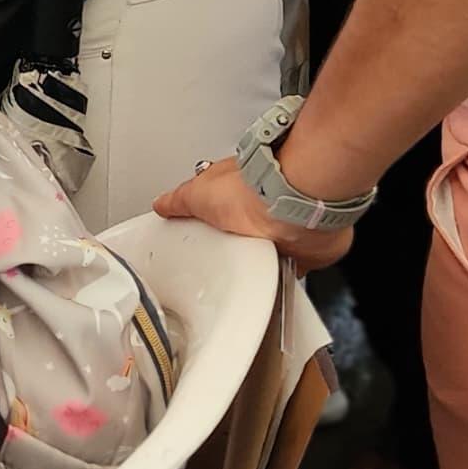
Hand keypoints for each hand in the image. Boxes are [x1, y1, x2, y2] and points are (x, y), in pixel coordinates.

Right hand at [152, 152, 355, 273]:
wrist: (289, 203)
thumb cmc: (250, 190)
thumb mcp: (196, 193)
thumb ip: (178, 201)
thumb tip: (161, 203)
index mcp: (240, 193)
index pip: (222, 212)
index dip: (214, 225)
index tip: (205, 237)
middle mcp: (265, 210)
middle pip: (245, 236)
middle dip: (236, 248)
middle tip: (224, 261)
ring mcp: (286, 231)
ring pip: (269, 253)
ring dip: (261, 263)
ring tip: (247, 273)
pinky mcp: (307, 251)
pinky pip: (296, 269)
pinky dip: (288, 275)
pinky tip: (276, 278)